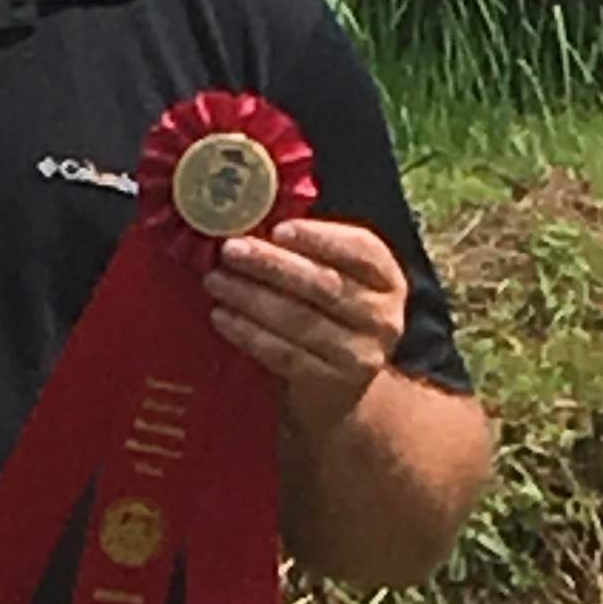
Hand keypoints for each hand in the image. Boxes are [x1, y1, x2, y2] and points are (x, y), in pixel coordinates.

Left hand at [206, 215, 409, 417]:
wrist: (341, 389)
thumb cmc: (328, 316)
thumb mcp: (335, 280)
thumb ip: (308, 252)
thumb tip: (251, 214)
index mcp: (386, 279)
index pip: (361, 250)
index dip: (320, 237)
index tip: (278, 229)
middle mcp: (382, 317)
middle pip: (324, 284)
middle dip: (272, 264)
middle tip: (231, 250)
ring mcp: (360, 354)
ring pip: (299, 319)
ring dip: (251, 297)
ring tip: (215, 280)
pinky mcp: (331, 384)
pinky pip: (284, 354)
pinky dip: (248, 333)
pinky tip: (222, 316)